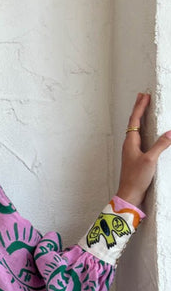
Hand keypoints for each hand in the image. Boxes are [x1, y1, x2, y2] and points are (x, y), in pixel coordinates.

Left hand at [116, 92, 170, 207]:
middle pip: (133, 123)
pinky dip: (143, 130)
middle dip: (138, 109)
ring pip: (135, 130)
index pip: (134, 120)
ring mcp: (132, 151)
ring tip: (143, 109)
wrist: (129, 194)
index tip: (144, 96)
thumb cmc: (136, 178)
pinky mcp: (135, 158)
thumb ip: (161, 145)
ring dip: (140, 118)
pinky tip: (146, 131)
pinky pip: (139, 138)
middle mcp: (129, 145)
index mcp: (130, 143)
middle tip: (142, 97)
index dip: (140, 107)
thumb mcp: (150, 160)